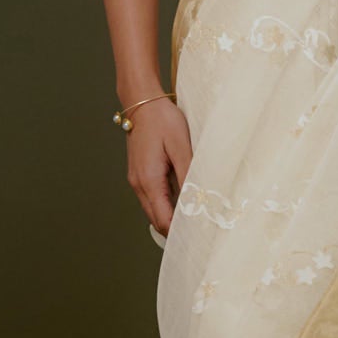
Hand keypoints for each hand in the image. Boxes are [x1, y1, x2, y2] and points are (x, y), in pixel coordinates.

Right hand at [126, 96, 191, 237]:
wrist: (142, 103)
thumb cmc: (163, 121)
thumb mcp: (181, 146)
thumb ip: (188, 174)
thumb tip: (196, 200)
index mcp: (149, 180)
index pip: (163, 220)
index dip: (180, 232)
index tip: (199, 234)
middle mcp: (139, 185)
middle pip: (156, 220)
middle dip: (176, 229)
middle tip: (200, 231)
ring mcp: (137, 180)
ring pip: (153, 211)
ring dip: (170, 218)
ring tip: (194, 218)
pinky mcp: (140, 174)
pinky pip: (152, 199)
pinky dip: (165, 206)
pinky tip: (182, 201)